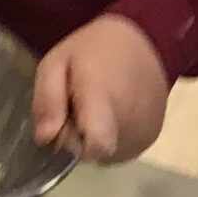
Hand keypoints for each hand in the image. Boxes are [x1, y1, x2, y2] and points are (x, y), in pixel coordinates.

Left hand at [33, 15, 169, 162]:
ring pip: (103, 155)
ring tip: (94, 107)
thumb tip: (45, 138)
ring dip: (91, 138)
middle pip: (89, 153)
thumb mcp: (57, 61)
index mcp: (105, 99)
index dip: (70, 145)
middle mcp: (130, 123)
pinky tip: (110, 113)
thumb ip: (47, 99)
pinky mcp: (152, 138)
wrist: (147, 40)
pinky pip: (119, 151)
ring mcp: (145, 133)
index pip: (96, 145)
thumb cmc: (96, 48)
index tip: (64, 124)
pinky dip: (109, 138)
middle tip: (75, 107)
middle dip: (74, 137)